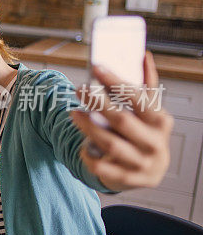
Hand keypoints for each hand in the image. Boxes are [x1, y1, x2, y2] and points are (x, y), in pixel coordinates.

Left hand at [70, 52, 172, 190]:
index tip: (97, 67)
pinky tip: (82, 145)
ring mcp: (143, 163)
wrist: (149, 170)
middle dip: (98, 103)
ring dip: (88, 127)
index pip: (139, 98)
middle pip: (121, 120)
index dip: (117, 82)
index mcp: (161, 122)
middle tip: (79, 89)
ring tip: (73, 113)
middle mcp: (155, 143)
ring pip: (109, 143)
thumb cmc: (144, 133)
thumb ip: (146, 86)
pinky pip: (101, 166)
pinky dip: (89, 154)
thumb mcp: (149, 111)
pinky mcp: (128, 179)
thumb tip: (143, 56)